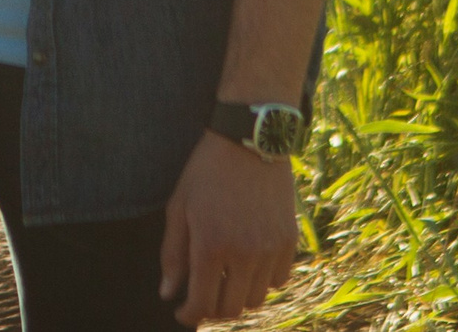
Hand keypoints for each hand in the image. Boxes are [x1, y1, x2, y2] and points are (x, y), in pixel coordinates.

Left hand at [159, 131, 298, 324]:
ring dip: (238, 296)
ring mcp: (270, 249)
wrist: (249, 142)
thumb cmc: (206, 172)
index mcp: (211, 245)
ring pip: (256, 299)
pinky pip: (279, 280)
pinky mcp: (289, 241)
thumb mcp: (179, 207)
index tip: (182, 312)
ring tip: (225, 278)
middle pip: (231, 309)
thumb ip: (172, 254)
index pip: (202, 303)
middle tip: (203, 296)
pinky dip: (263, 281)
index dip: (189, 315)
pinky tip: (249, 265)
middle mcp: (244, 253)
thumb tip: (168, 293)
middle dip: (213, 309)